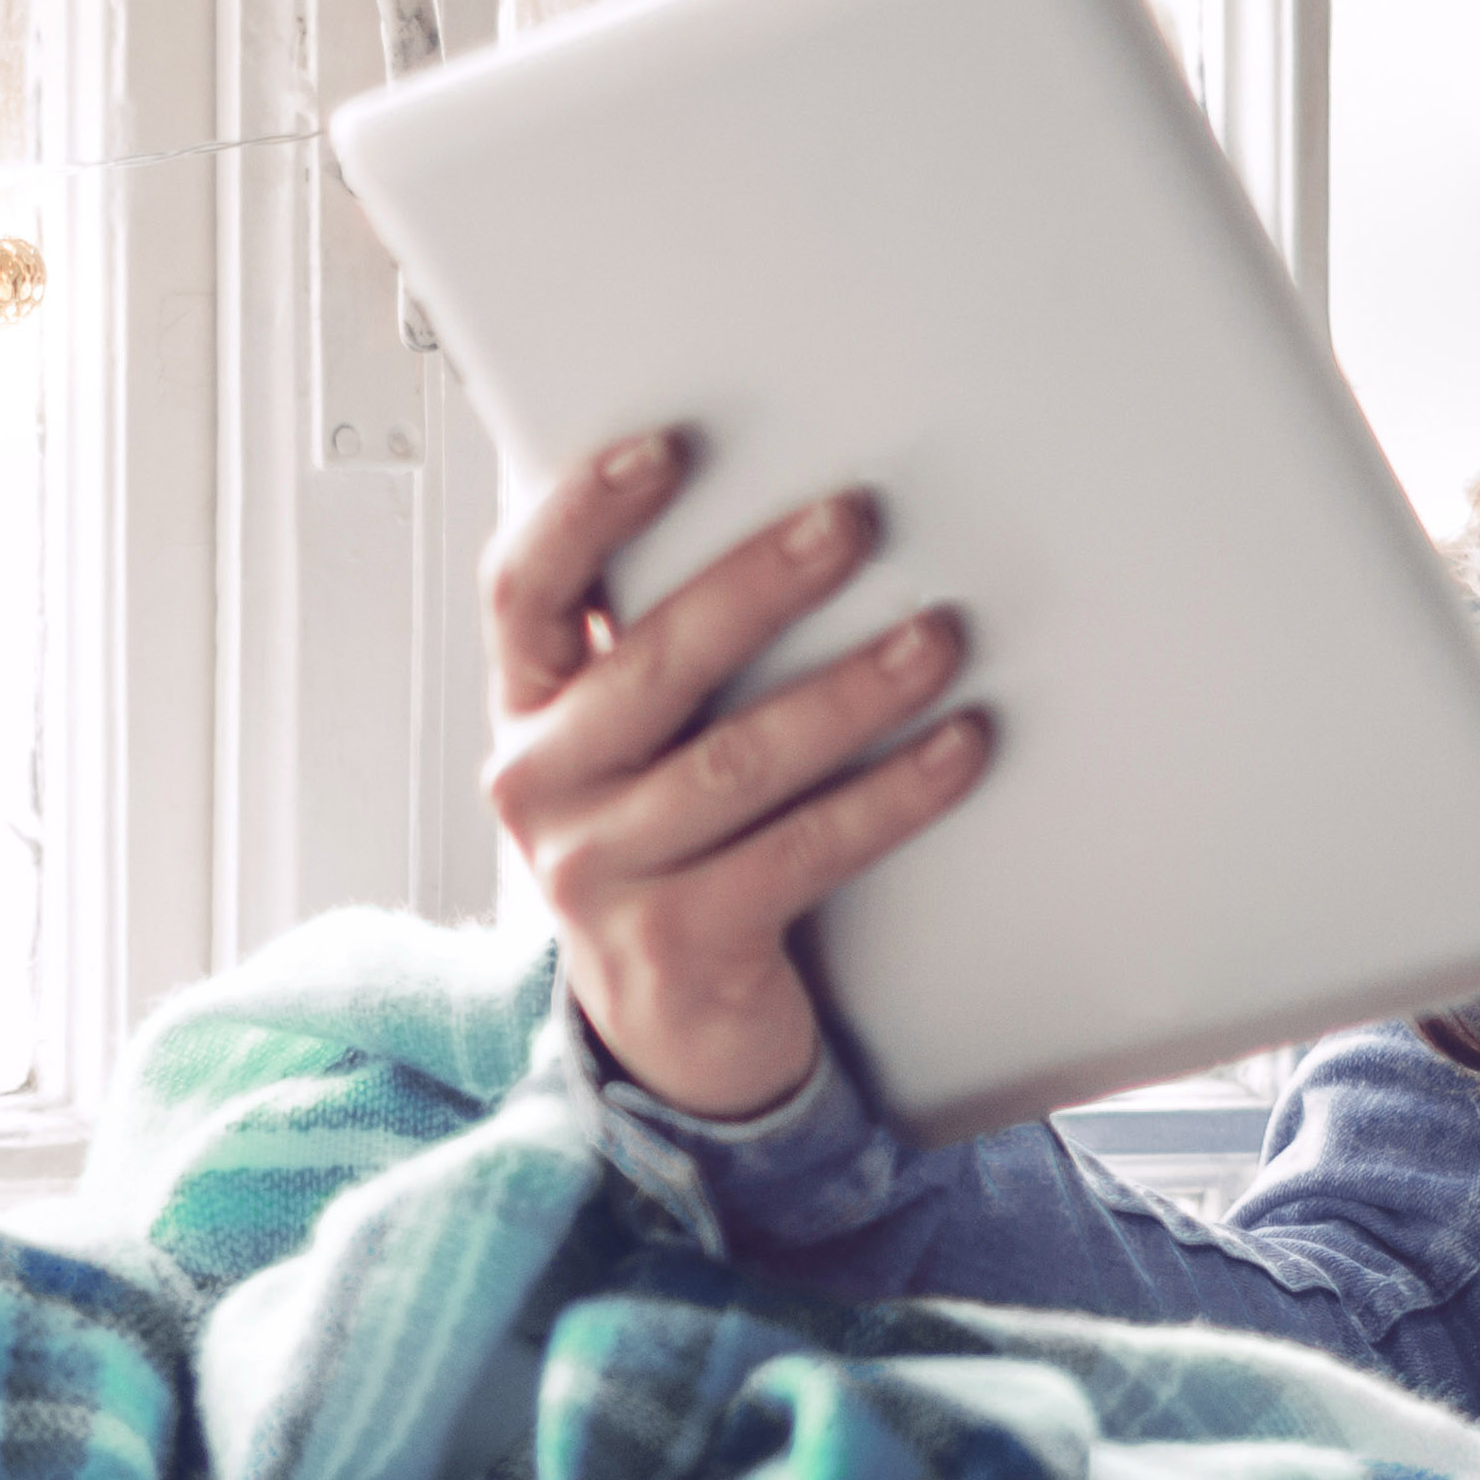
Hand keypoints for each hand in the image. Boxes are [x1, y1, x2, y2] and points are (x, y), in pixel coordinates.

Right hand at [485, 430, 987, 1119]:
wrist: (672, 1028)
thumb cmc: (670, 846)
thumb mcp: (632, 746)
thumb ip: (659, 644)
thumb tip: (784, 508)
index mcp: (530, 711)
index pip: (524, 593)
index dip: (582, 514)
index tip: (665, 451)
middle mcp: (544, 788)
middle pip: (652, 665)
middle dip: (759, 584)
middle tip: (851, 522)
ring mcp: (601, 874)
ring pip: (737, 762)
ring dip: (849, 690)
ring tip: (936, 639)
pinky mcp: (681, 943)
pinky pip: (801, 851)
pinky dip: (890, 795)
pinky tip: (956, 749)